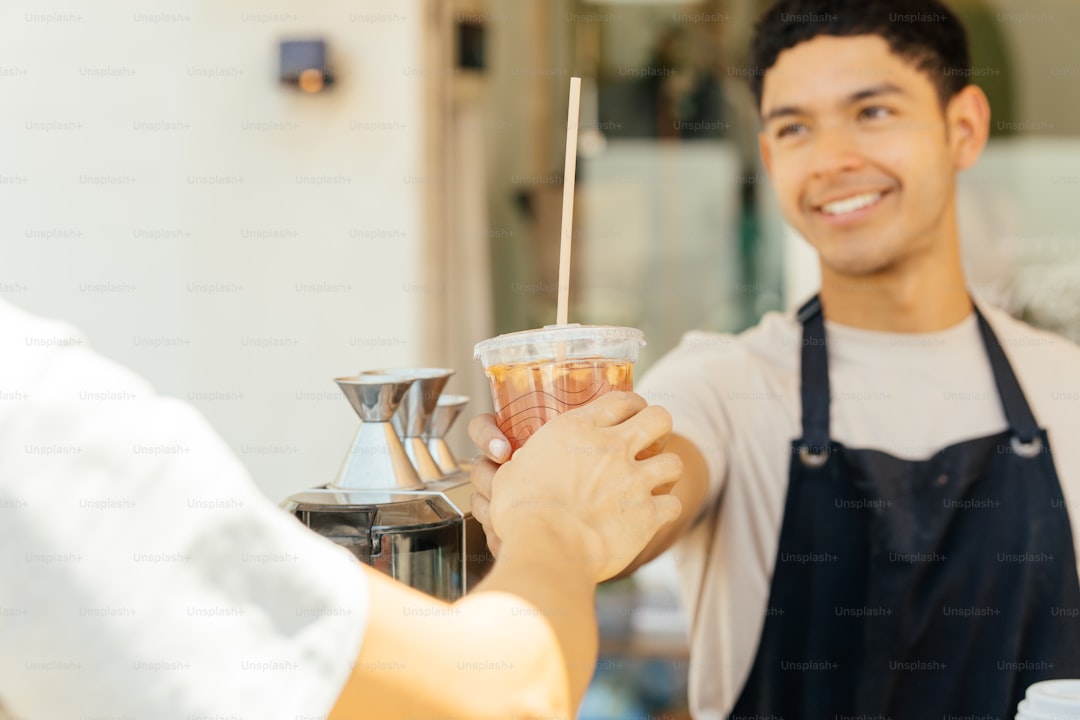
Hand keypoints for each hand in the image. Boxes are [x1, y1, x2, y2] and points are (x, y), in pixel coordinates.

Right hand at [470, 392, 681, 581]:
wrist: (546, 547)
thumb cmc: (521, 512)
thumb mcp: (511, 474)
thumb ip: (523, 464)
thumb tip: (515, 467)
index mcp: (577, 429)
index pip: (619, 400)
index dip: (631, 404)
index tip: (631, 411)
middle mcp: (611, 448)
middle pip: (659, 418)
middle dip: (659, 428)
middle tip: (652, 439)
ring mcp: (634, 479)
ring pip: (674, 461)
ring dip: (666, 469)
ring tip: (658, 478)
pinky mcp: (648, 513)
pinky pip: (673, 504)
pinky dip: (666, 509)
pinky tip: (656, 514)